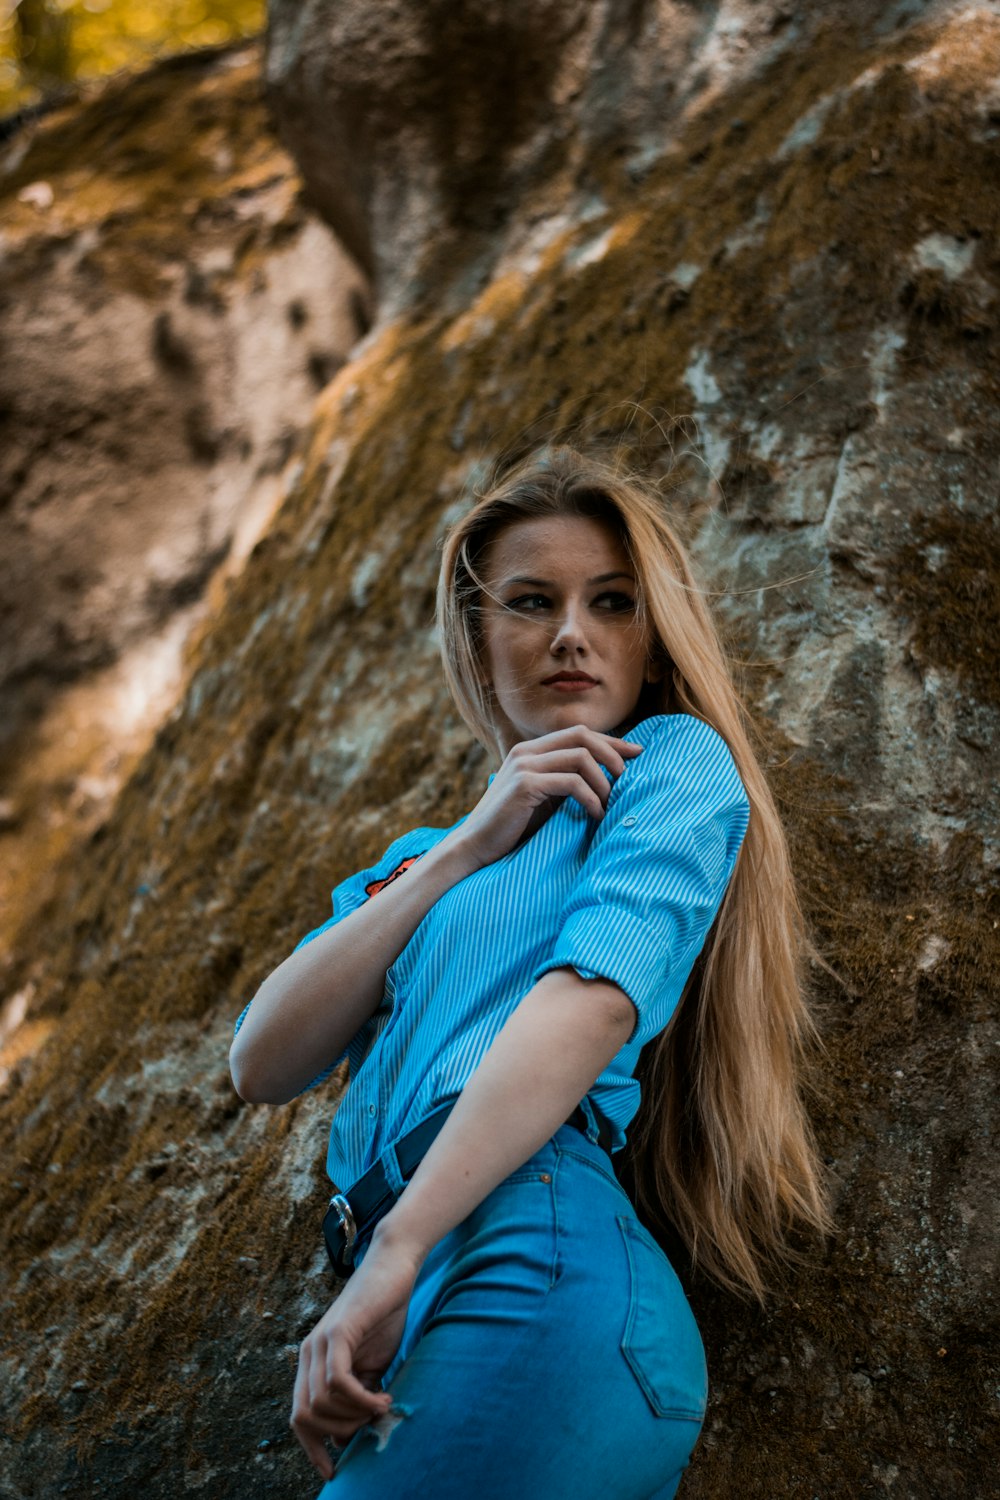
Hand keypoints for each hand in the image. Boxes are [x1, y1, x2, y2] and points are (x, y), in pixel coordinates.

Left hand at [290, 1234, 423, 1478]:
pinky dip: (360, 1399)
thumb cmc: (384, 1315)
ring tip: (381, 1406)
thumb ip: (358, 1397)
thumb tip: (348, 1437)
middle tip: (370, 1424)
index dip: (312, 1449)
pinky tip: (381, 1396)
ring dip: (354, 1416)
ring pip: (321, 1403)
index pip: (299, 1417)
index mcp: (311, 1363)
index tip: (333, 1472)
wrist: (394, 1268)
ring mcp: (319, 1342)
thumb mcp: (371, 1365)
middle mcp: (307, 1354)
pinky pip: (338, 1382)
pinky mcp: (337, 1332)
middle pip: (304, 1416)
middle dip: (338, 1433)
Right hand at [450, 724, 642, 869]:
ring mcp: (524, 765)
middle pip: (583, 736)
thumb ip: (564, 782)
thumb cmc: (511, 827)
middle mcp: (527, 751)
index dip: (611, 742)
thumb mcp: (543, 798)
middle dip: (613, 753)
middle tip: (629, 778)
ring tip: (611, 803)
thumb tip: (606, 778)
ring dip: (603, 780)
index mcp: (531, 750)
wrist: (474, 847)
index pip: (579, 733)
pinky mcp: (525, 785)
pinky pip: (572, 782)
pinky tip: (595, 814)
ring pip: (581, 757)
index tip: (638, 753)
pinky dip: (591, 798)